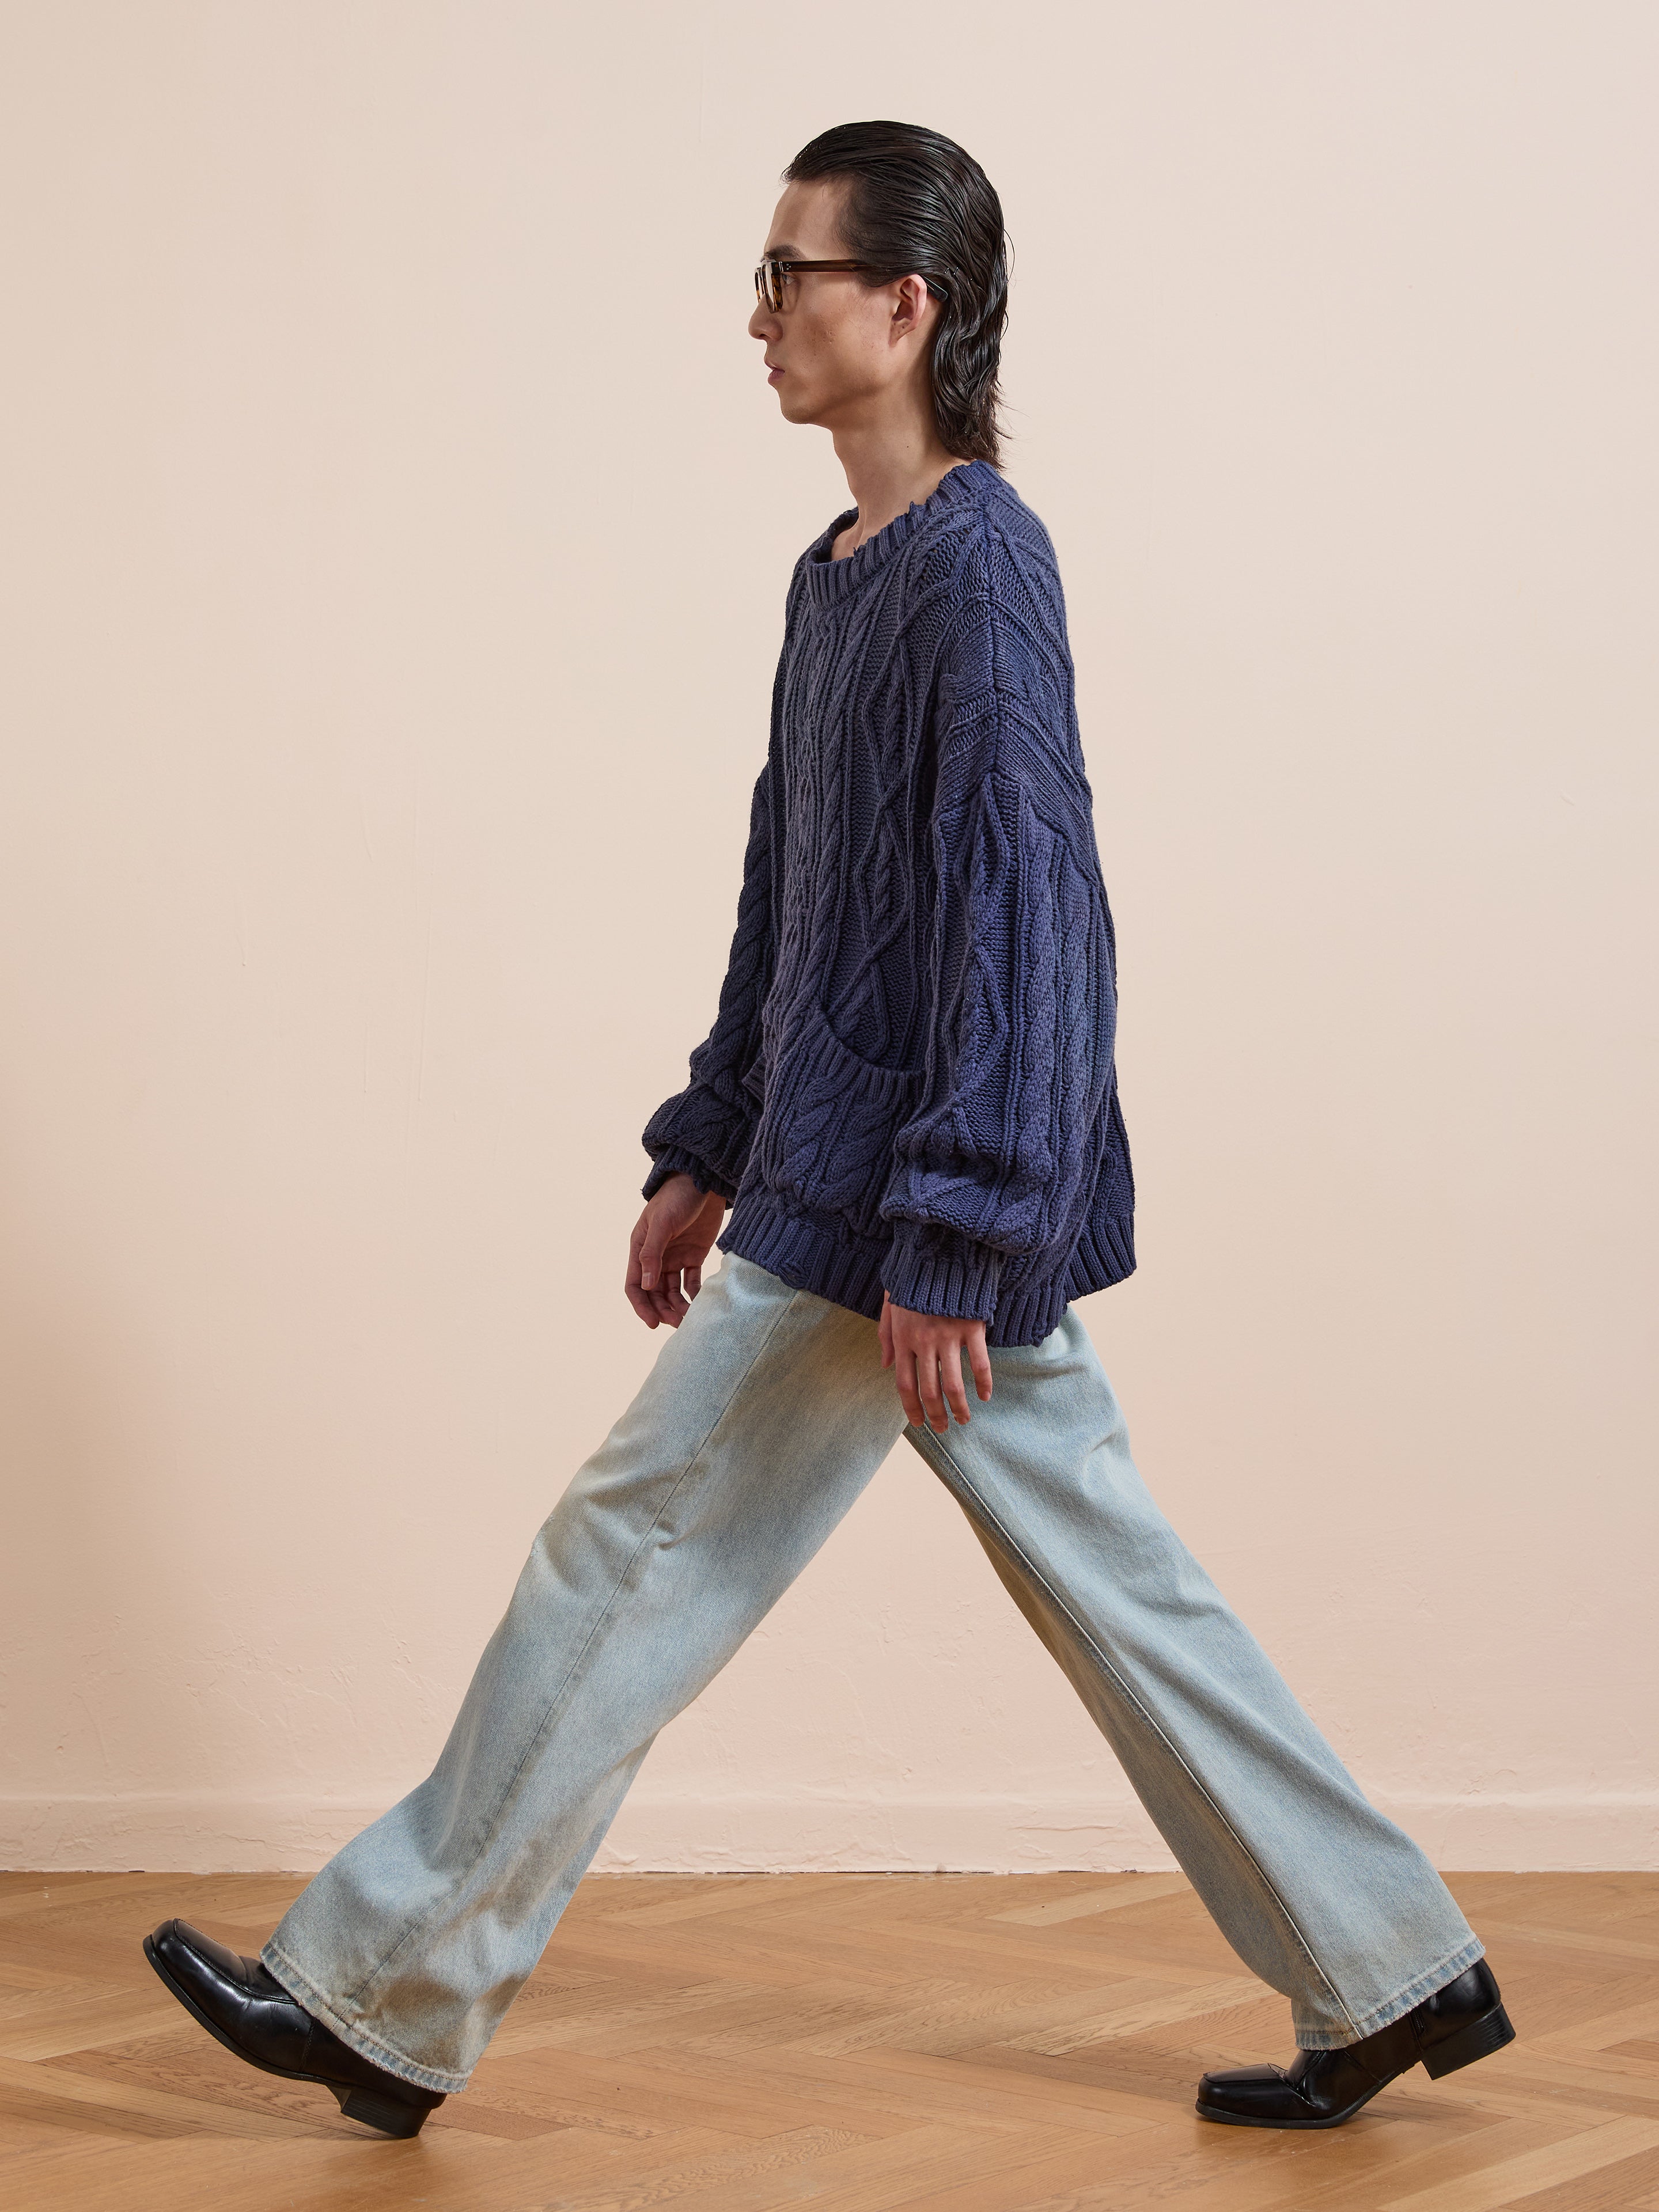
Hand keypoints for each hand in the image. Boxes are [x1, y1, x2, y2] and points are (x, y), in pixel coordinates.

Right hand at [627, 1174, 725, 1327]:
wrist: (704, 1181)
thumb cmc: (677, 1197)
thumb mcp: (662, 1223)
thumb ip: (652, 1253)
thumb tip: (646, 1285)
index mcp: (640, 1248)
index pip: (635, 1285)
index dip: (642, 1306)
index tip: (653, 1323)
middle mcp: (655, 1256)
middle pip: (654, 1292)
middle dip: (663, 1309)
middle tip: (679, 1323)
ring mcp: (675, 1257)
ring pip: (673, 1291)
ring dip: (679, 1306)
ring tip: (691, 1318)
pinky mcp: (694, 1255)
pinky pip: (691, 1282)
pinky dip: (695, 1294)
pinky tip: (702, 1303)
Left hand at [879, 1291, 992, 1430]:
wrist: (938, 1251)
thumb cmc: (911, 1278)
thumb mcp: (890, 1304)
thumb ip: (885, 1336)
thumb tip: (885, 1366)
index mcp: (902, 1338)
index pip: (904, 1384)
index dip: (911, 1409)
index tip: (919, 1423)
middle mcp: (923, 1341)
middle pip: (929, 1390)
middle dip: (936, 1415)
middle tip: (943, 1428)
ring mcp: (948, 1335)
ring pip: (954, 1384)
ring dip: (959, 1408)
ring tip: (963, 1420)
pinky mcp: (971, 1327)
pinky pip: (980, 1363)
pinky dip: (984, 1383)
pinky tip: (985, 1396)